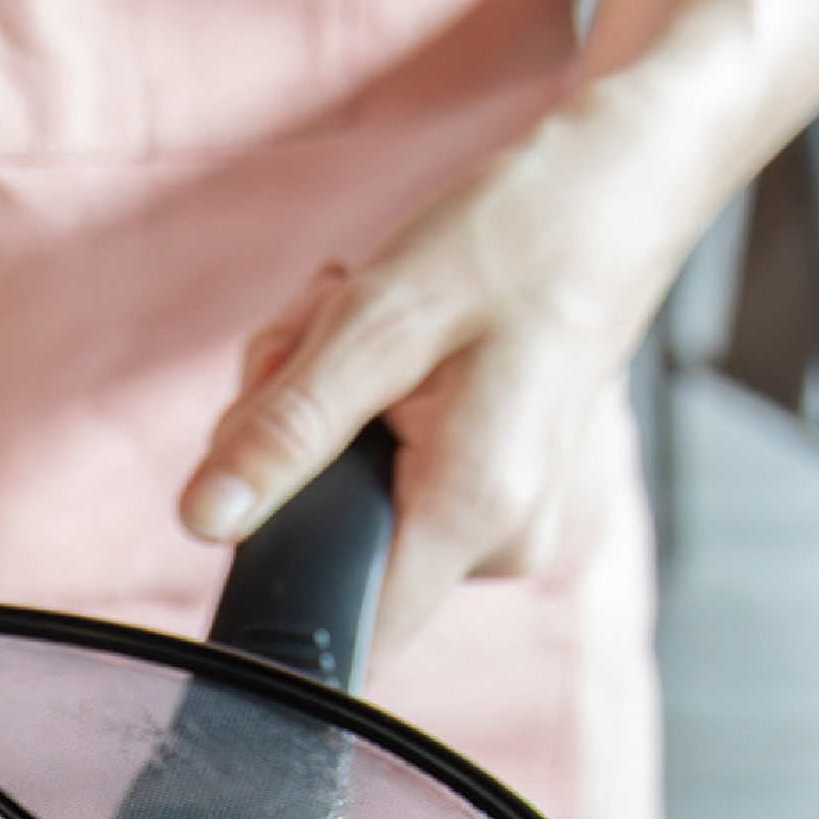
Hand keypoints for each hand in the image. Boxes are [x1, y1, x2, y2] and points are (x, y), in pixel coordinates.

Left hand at [179, 85, 694, 656]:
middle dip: (287, 442)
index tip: (259, 464)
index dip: (273, 564)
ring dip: (318, 412)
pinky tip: (387, 345)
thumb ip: (285, 431)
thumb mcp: (375, 322)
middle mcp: (496, 543)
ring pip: (349, 504)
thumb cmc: (515, 239)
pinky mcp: (492, 496)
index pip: (344, 627)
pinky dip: (362, 411)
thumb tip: (204, 519)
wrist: (614, 192)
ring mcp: (500, 525)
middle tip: (313, 337)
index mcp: (471, 513)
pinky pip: (388, 480)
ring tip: (353, 317)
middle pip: (330, 546)